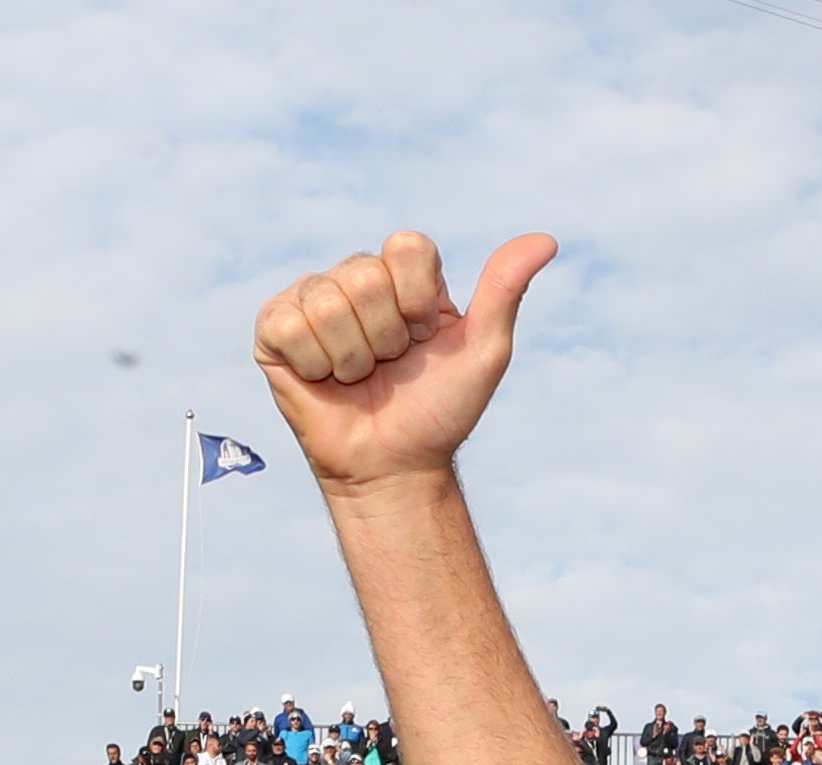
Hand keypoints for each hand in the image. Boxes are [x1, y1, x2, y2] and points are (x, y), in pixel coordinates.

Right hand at [249, 231, 555, 495]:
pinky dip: (316, 366)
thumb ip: (505, 291)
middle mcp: (356, 278)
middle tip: (390, 367)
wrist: (395, 466)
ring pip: (328, 303)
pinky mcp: (274, 328)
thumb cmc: (440, 411)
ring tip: (360, 378)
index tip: (426, 336)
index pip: (407, 246)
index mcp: (405, 275)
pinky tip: (325, 380)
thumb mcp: (484, 352)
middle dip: (386, 337)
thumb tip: (547, 240)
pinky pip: (289, 326)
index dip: (419, 298)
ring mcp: (311, 299)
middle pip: (366, 277)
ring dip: (353, 358)